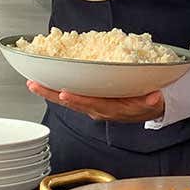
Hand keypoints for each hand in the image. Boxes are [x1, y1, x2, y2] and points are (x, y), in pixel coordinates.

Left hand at [27, 82, 165, 121]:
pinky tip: (45, 81)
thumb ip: (153, 101)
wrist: (148, 108)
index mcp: (112, 109)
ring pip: (67, 100)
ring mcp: (91, 106)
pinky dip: (56, 89)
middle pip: (72, 103)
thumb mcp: (153, 101)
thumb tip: (156, 97)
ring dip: (49, 92)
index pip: (93, 104)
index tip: (65, 94)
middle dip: (52, 94)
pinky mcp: (88, 100)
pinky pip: (70, 96)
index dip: (79, 100)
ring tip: (33, 82)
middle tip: (35, 85)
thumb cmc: (147, 101)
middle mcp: (98, 109)